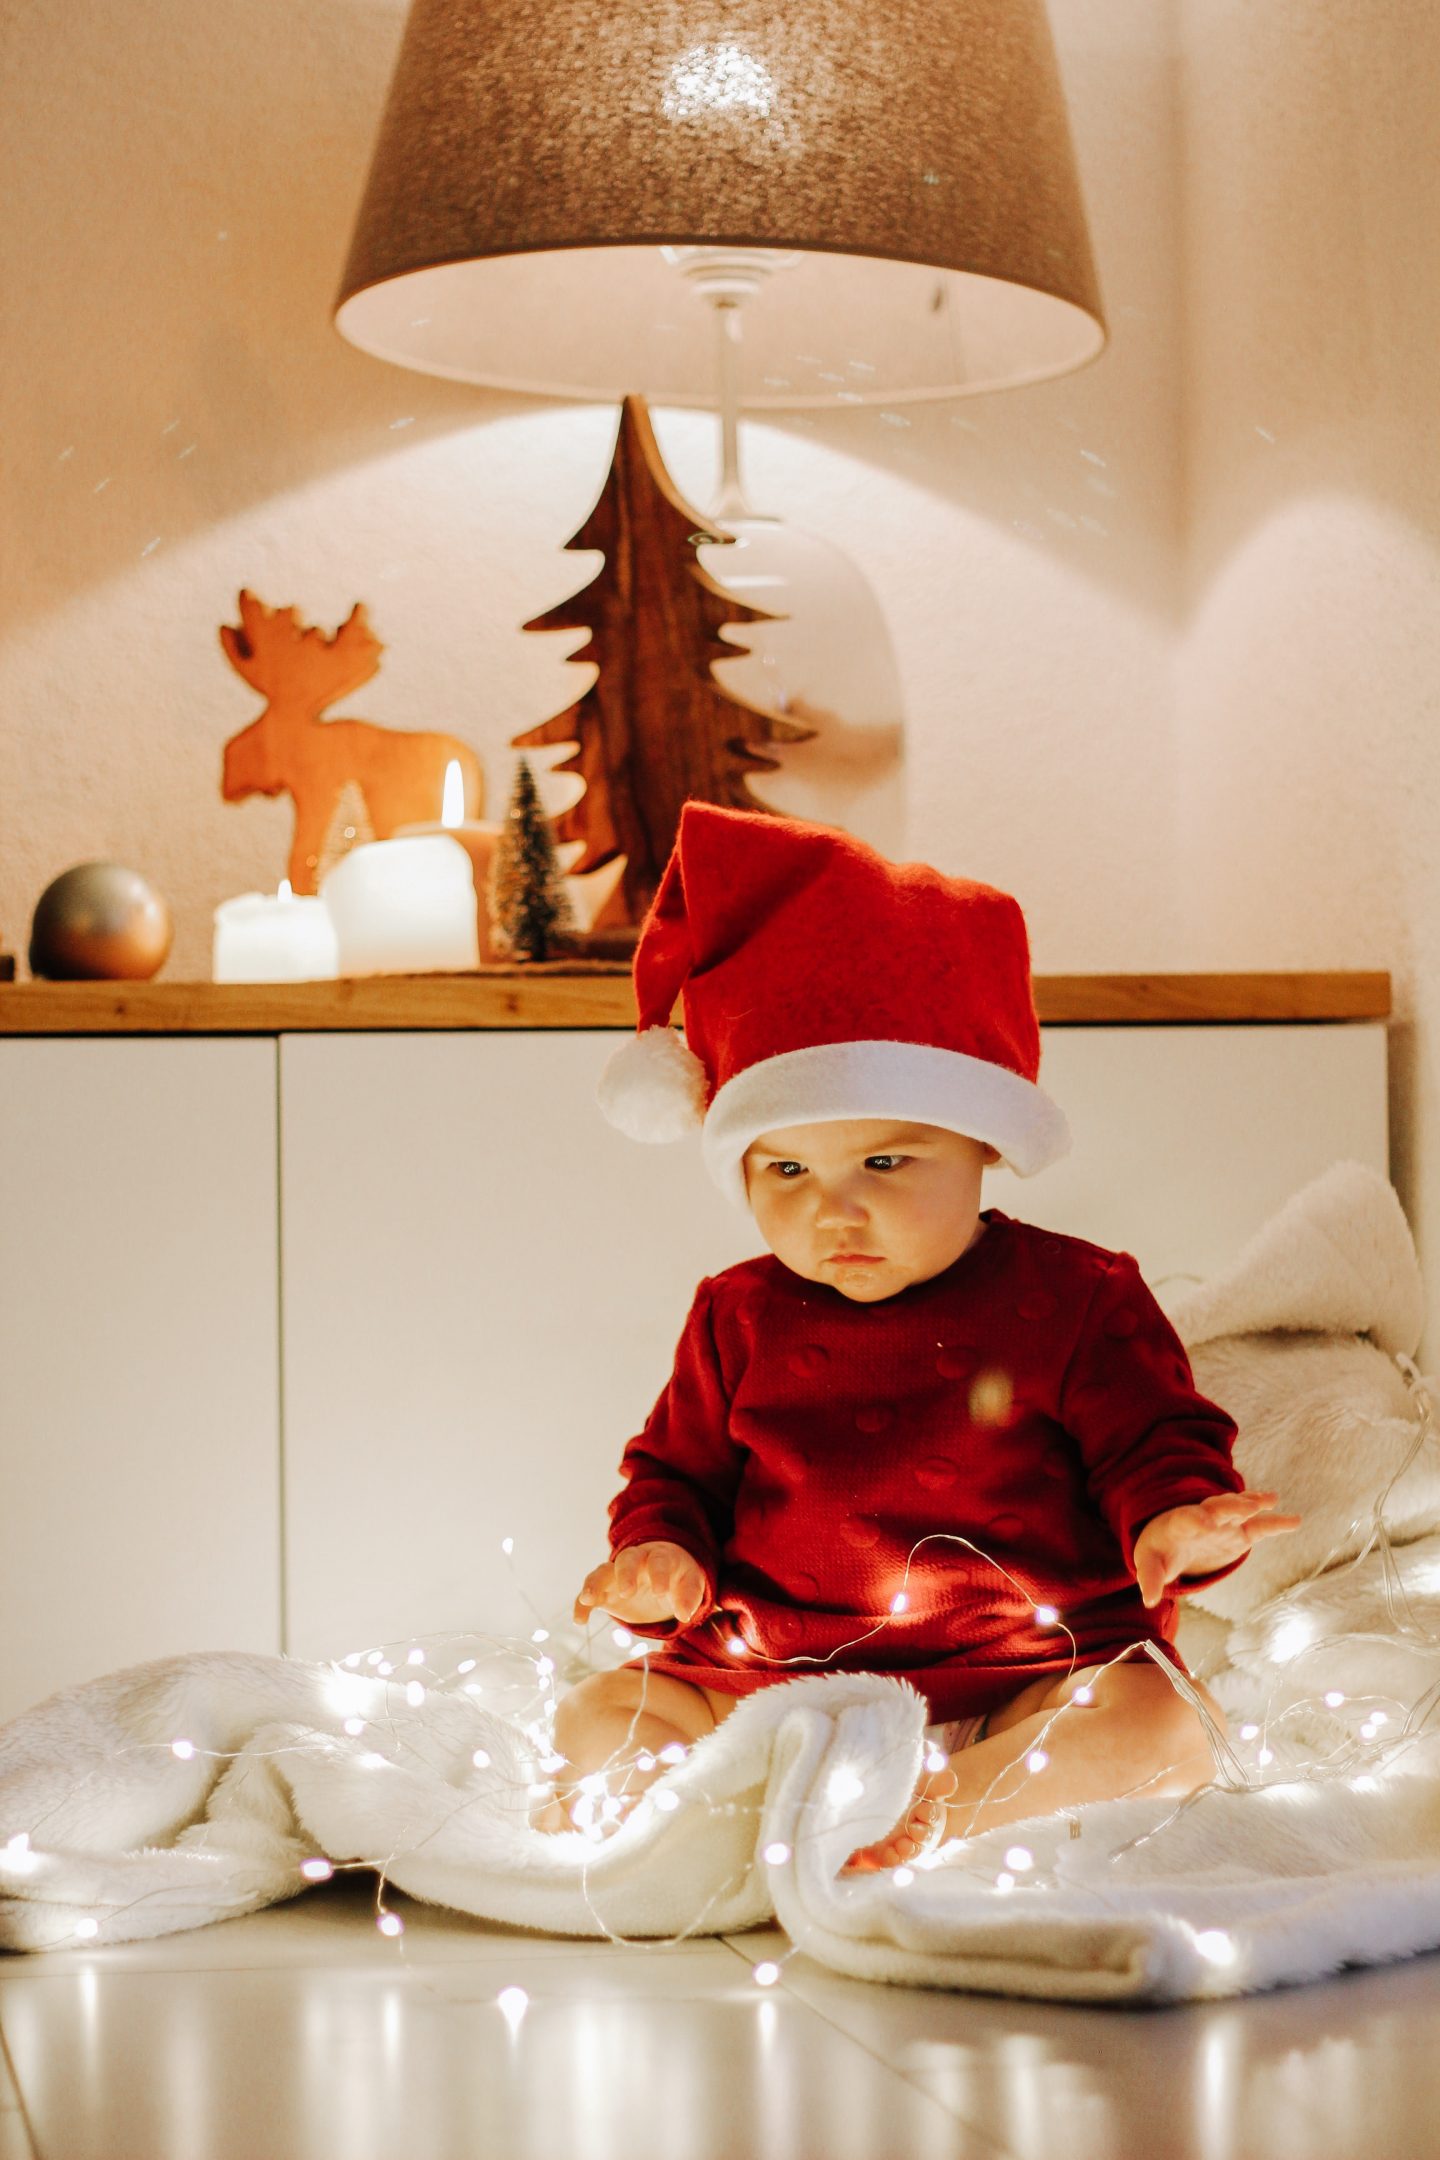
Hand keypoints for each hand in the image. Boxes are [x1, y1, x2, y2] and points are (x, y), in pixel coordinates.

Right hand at [572, 1541, 709, 1627]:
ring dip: (594, 1584)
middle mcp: (635, 1562)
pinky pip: (589, 1594)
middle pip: (626, 1560)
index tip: (661, 1592)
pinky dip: (581, 1605)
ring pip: (601, 1572)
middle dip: (625, 1574)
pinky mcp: (605, 1591)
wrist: (662, 1575)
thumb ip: (689, 1597)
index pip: (658, 1560)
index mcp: (659, 1556)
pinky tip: (579, 1620)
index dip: (659, 1574)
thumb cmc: (678, 1576)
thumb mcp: (691, 1583)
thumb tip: (684, 1614)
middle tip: (627, 1592)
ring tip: (588, 1600)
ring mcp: (616, 1575)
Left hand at [1134, 1489, 1301, 1607]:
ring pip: (1238, 1510)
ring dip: (1252, 1504)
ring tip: (1270, 1500)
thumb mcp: (1150, 1565)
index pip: (1186, 1519)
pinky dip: (1275, 1523)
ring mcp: (1223, 1523)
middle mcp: (1203, 1518)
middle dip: (1231, 1506)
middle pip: (1216, 1507)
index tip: (1206, 1523)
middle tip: (1247, 1506)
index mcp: (1178, 1524)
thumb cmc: (1159, 1551)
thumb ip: (1150, 1580)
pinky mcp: (1238, 1533)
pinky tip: (1294, 1520)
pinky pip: (1259, 1526)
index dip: (1196, 1520)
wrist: (1172, 1540)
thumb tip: (1148, 1599)